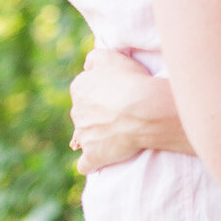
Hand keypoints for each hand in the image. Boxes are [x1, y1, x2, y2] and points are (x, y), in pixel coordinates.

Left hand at [70, 48, 165, 173]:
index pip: (82, 90)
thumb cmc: (131, 80)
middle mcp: (77, 112)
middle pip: (83, 114)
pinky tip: (102, 158)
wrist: (144, 109)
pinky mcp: (93, 156)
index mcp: (79, 88)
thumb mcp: (111, 56)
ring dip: (96, 136)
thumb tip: (87, 66)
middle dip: (97, 115)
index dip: (99, 92)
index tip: (114, 94)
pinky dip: (92, 162)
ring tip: (119, 133)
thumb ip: (94, 58)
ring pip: (84, 137)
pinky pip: (86, 164)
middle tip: (120, 113)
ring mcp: (83, 136)